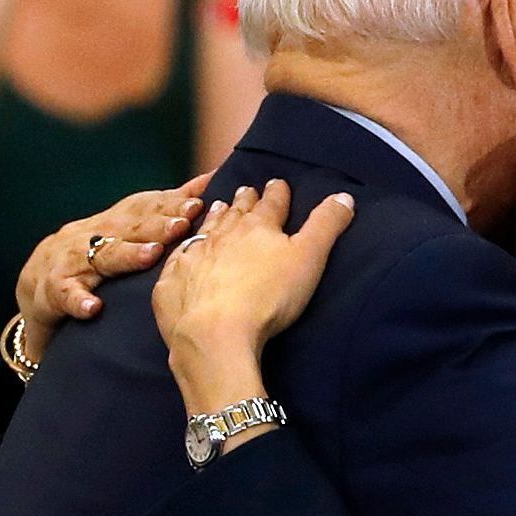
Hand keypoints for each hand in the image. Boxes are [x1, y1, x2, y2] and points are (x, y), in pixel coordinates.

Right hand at [17, 183, 206, 353]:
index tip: (198, 204)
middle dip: (156, 225)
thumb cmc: (93, 255)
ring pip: (101, 257)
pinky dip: (78, 300)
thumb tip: (209, 182)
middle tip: (182, 225)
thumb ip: (166, 210)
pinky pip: (66, 295)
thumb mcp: (126, 231)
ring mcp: (72, 262)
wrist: (36, 284)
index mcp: (113, 225)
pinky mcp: (53, 291)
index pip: (143, 209)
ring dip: (126, 255)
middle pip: (128, 229)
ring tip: (151, 255)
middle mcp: (92, 237)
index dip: (169, 205)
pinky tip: (93, 308)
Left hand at [152, 178, 356, 419]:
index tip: (278, 183)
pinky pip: (176, 261)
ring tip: (218, 207)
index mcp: (258, 228)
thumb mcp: (309, 259)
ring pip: (205, 230)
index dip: (277, 193)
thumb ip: (326, 226)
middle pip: (235, 213)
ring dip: (214, 218)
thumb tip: (344, 196)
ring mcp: (192, 257)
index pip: (271, 203)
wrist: (213, 332)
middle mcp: (222, 235)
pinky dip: (183, 252)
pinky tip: (183, 253)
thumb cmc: (268, 296)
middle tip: (245, 190)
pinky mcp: (172, 283)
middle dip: (243, 201)